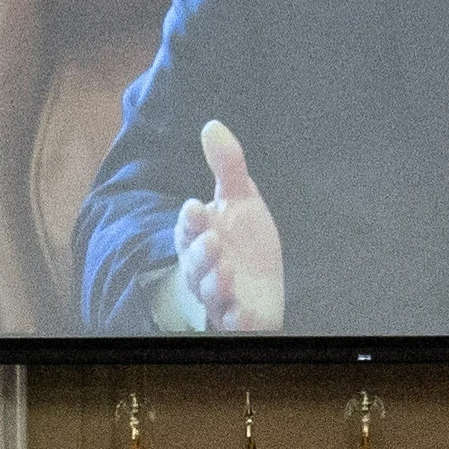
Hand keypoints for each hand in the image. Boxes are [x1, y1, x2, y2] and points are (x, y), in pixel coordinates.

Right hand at [172, 121, 286, 332]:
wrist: (259, 285)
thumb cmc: (243, 240)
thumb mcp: (240, 198)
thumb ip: (227, 166)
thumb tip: (212, 125)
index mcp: (199, 237)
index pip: (189, 227)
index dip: (191, 220)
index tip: (196, 207)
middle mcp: (204, 268)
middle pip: (195, 263)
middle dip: (201, 253)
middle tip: (212, 240)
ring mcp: (221, 296)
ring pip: (210, 293)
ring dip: (215, 283)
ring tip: (225, 271)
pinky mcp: (238, 319)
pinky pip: (233, 323)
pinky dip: (237, 321)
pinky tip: (243, 315)